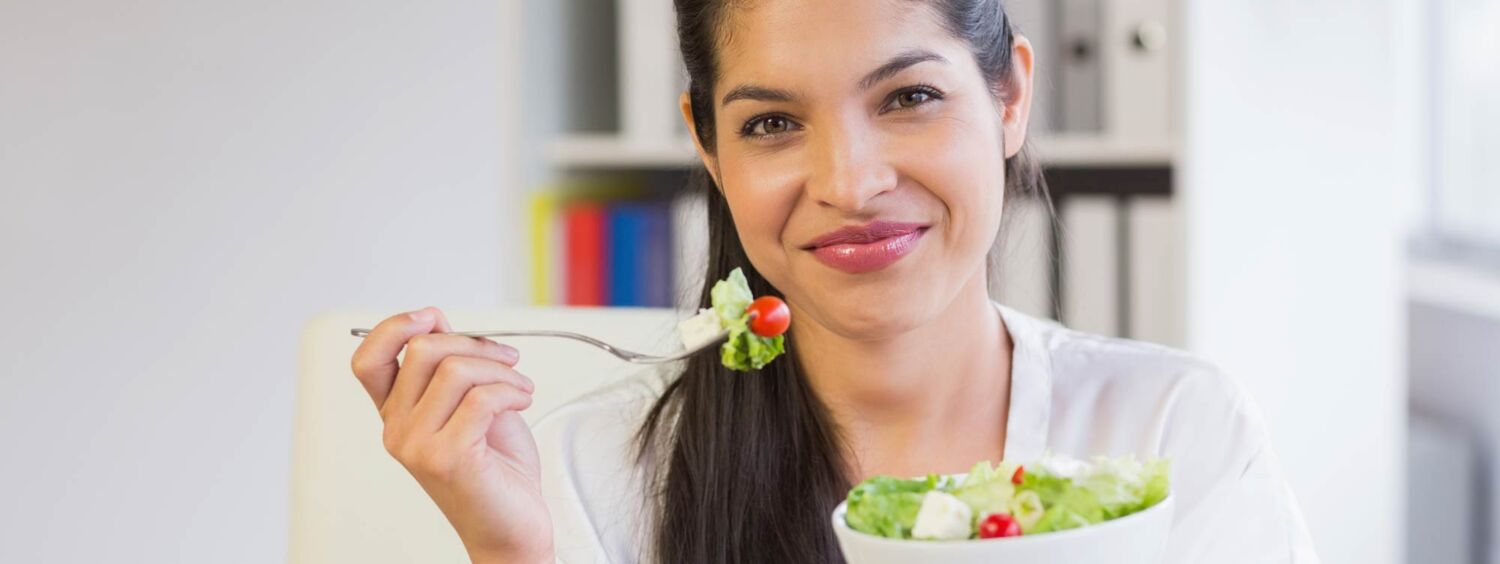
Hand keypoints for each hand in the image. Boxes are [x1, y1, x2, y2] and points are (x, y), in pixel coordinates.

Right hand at [350, 307, 553, 563]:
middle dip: (474, 343)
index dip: (394, 327)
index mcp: (396, 414)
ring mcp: (417, 445)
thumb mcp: (468, 403)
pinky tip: (523, 401)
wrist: (512, 525)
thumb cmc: (495, 466)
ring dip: (501, 369)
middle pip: (420, 350)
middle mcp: (397, 430)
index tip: (433, 318)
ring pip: (454, 370)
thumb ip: (448, 366)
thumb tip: (435, 321)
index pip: (367, 360)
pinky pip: (482, 398)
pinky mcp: (447, 457)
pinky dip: (512, 391)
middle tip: (507, 359)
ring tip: (521, 387)